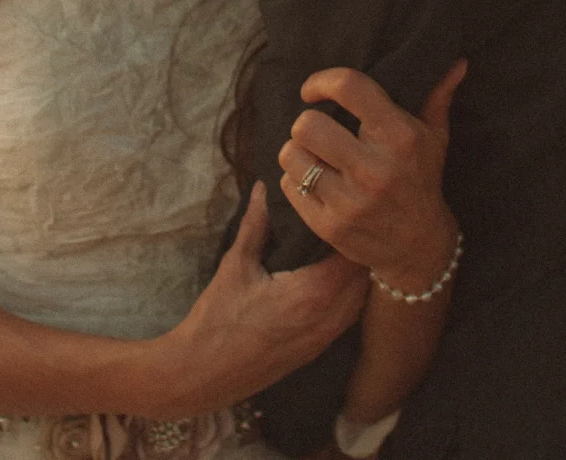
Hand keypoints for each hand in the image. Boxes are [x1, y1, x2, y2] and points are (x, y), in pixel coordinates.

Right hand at [173, 182, 367, 412]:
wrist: (202, 375)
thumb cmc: (217, 320)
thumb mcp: (236, 265)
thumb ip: (256, 225)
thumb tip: (263, 189)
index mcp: (311, 294)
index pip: (350, 254)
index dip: (348, 230)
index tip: (338, 211)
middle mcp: (327, 319)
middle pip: (363, 278)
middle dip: (356, 250)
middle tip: (341, 224)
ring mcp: (325, 339)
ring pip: (360, 299)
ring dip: (355, 274)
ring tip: (339, 248)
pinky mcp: (317, 351)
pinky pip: (348, 316)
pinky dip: (348, 295)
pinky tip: (332, 279)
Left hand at [278, 62, 466, 287]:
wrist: (419, 248)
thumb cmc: (422, 180)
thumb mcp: (435, 138)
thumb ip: (437, 96)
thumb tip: (457, 61)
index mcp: (399, 137)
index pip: (348, 87)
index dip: (321, 81)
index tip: (312, 90)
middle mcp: (374, 169)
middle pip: (307, 125)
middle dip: (306, 123)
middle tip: (317, 131)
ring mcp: (350, 201)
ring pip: (292, 154)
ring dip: (297, 152)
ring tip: (314, 155)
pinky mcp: (329, 226)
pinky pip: (288, 186)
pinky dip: (295, 180)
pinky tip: (314, 181)